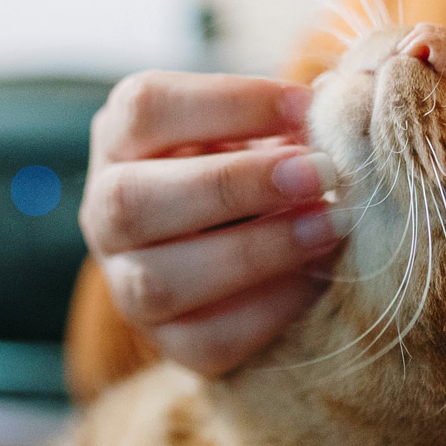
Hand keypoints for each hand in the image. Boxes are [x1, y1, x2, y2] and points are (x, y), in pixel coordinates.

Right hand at [81, 71, 342, 376]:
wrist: (252, 251)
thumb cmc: (256, 168)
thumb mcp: (259, 130)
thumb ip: (287, 121)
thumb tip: (341, 109)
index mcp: (121, 139)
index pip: (145, 107)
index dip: (227, 103)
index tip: (305, 106)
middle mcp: (105, 212)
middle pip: (133, 199)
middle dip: (232, 185)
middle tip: (319, 173)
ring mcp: (126, 284)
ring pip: (158, 281)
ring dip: (253, 251)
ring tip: (329, 225)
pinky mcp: (168, 343)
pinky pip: (206, 340)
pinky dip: (269, 308)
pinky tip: (317, 279)